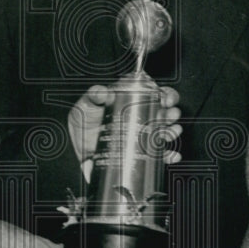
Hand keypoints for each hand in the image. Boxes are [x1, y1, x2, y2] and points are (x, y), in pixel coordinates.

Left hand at [67, 84, 182, 163]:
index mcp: (131, 102)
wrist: (76, 146)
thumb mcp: (87, 105)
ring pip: (164, 132)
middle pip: (163, 113)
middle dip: (171, 114)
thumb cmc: (83, 120)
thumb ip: (93, 96)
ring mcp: (140, 136)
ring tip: (170, 133)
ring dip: (172, 132)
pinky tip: (172, 155)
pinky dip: (168, 156)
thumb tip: (102, 91)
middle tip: (169, 115)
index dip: (165, 95)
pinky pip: (158, 155)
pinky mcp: (138, 154)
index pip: (154, 95)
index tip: (166, 99)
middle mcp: (139, 118)